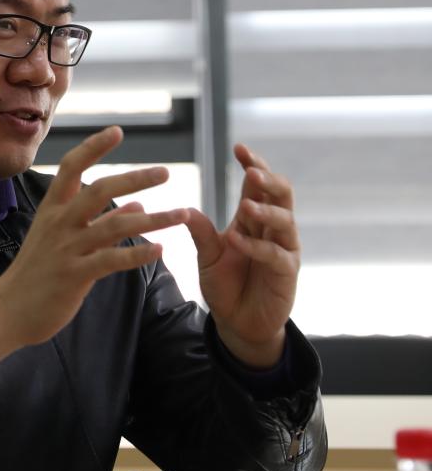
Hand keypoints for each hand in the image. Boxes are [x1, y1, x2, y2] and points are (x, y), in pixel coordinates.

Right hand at [0, 126, 188, 377]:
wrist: (7, 311)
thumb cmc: (35, 275)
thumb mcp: (60, 241)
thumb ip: (98, 223)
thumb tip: (135, 206)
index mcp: (52, 211)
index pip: (71, 167)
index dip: (93, 147)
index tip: (117, 132)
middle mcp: (58, 224)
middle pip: (99, 189)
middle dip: (134, 178)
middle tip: (165, 173)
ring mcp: (66, 249)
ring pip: (114, 226)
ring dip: (153, 219)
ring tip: (182, 214)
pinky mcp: (73, 275)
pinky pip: (111, 260)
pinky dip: (138, 254)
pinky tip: (159, 250)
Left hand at [185, 144, 300, 368]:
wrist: (237, 322)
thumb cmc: (226, 285)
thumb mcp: (207, 256)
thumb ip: (201, 232)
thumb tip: (184, 209)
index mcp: (253, 220)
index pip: (258, 186)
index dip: (253, 165)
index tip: (239, 148)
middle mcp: (273, 230)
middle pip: (282, 195)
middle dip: (268, 181)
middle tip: (252, 171)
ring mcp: (283, 250)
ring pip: (285, 221)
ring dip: (265, 211)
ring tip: (246, 205)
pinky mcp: (286, 273)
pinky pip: (276, 254)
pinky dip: (257, 246)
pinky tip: (237, 238)